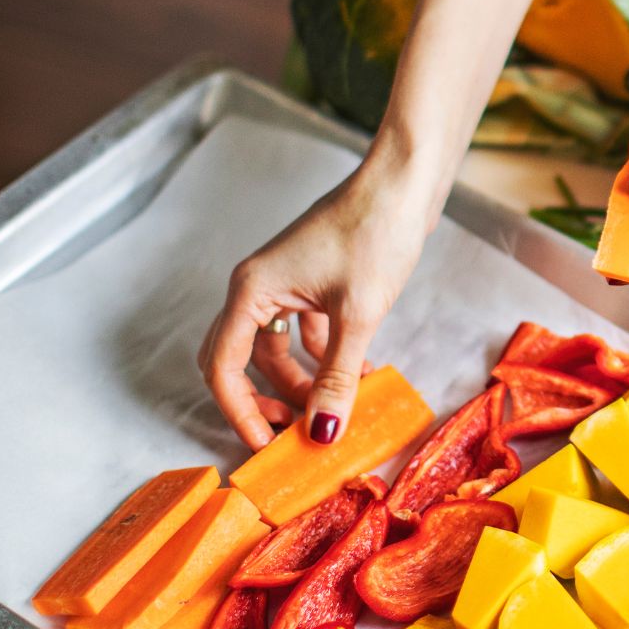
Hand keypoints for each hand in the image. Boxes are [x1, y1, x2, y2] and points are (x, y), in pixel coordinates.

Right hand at [200, 0, 545, 449]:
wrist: (404, 181)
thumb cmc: (376, 233)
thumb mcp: (358, 315)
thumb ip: (336, 377)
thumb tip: (322, 432)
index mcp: (252, 290)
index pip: (223, 367)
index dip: (240, 413)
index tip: (266, 447)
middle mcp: (259, 287)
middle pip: (243, 360)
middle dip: (264, 401)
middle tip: (294, 435)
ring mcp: (286, 283)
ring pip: (278, 350)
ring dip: (302, 383)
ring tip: (336, 411)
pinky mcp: (314, 282)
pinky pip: (305, 333)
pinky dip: (324, 358)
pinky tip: (359, 377)